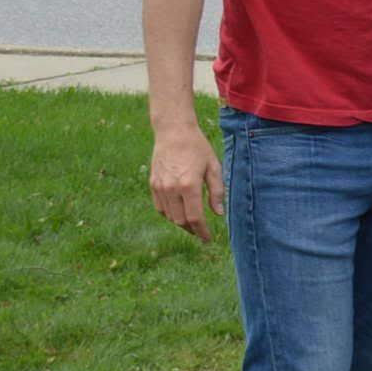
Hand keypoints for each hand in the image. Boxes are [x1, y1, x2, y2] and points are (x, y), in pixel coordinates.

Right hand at [149, 124, 223, 241]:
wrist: (173, 132)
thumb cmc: (198, 148)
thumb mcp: (214, 167)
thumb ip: (216, 191)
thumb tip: (218, 213)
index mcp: (189, 185)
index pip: (195, 218)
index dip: (202, 232)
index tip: (208, 239)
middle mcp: (171, 188)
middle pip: (180, 220)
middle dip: (192, 230)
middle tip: (202, 232)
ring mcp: (159, 187)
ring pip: (169, 216)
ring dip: (181, 223)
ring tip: (193, 223)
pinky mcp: (153, 183)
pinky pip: (160, 207)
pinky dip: (170, 214)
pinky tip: (179, 212)